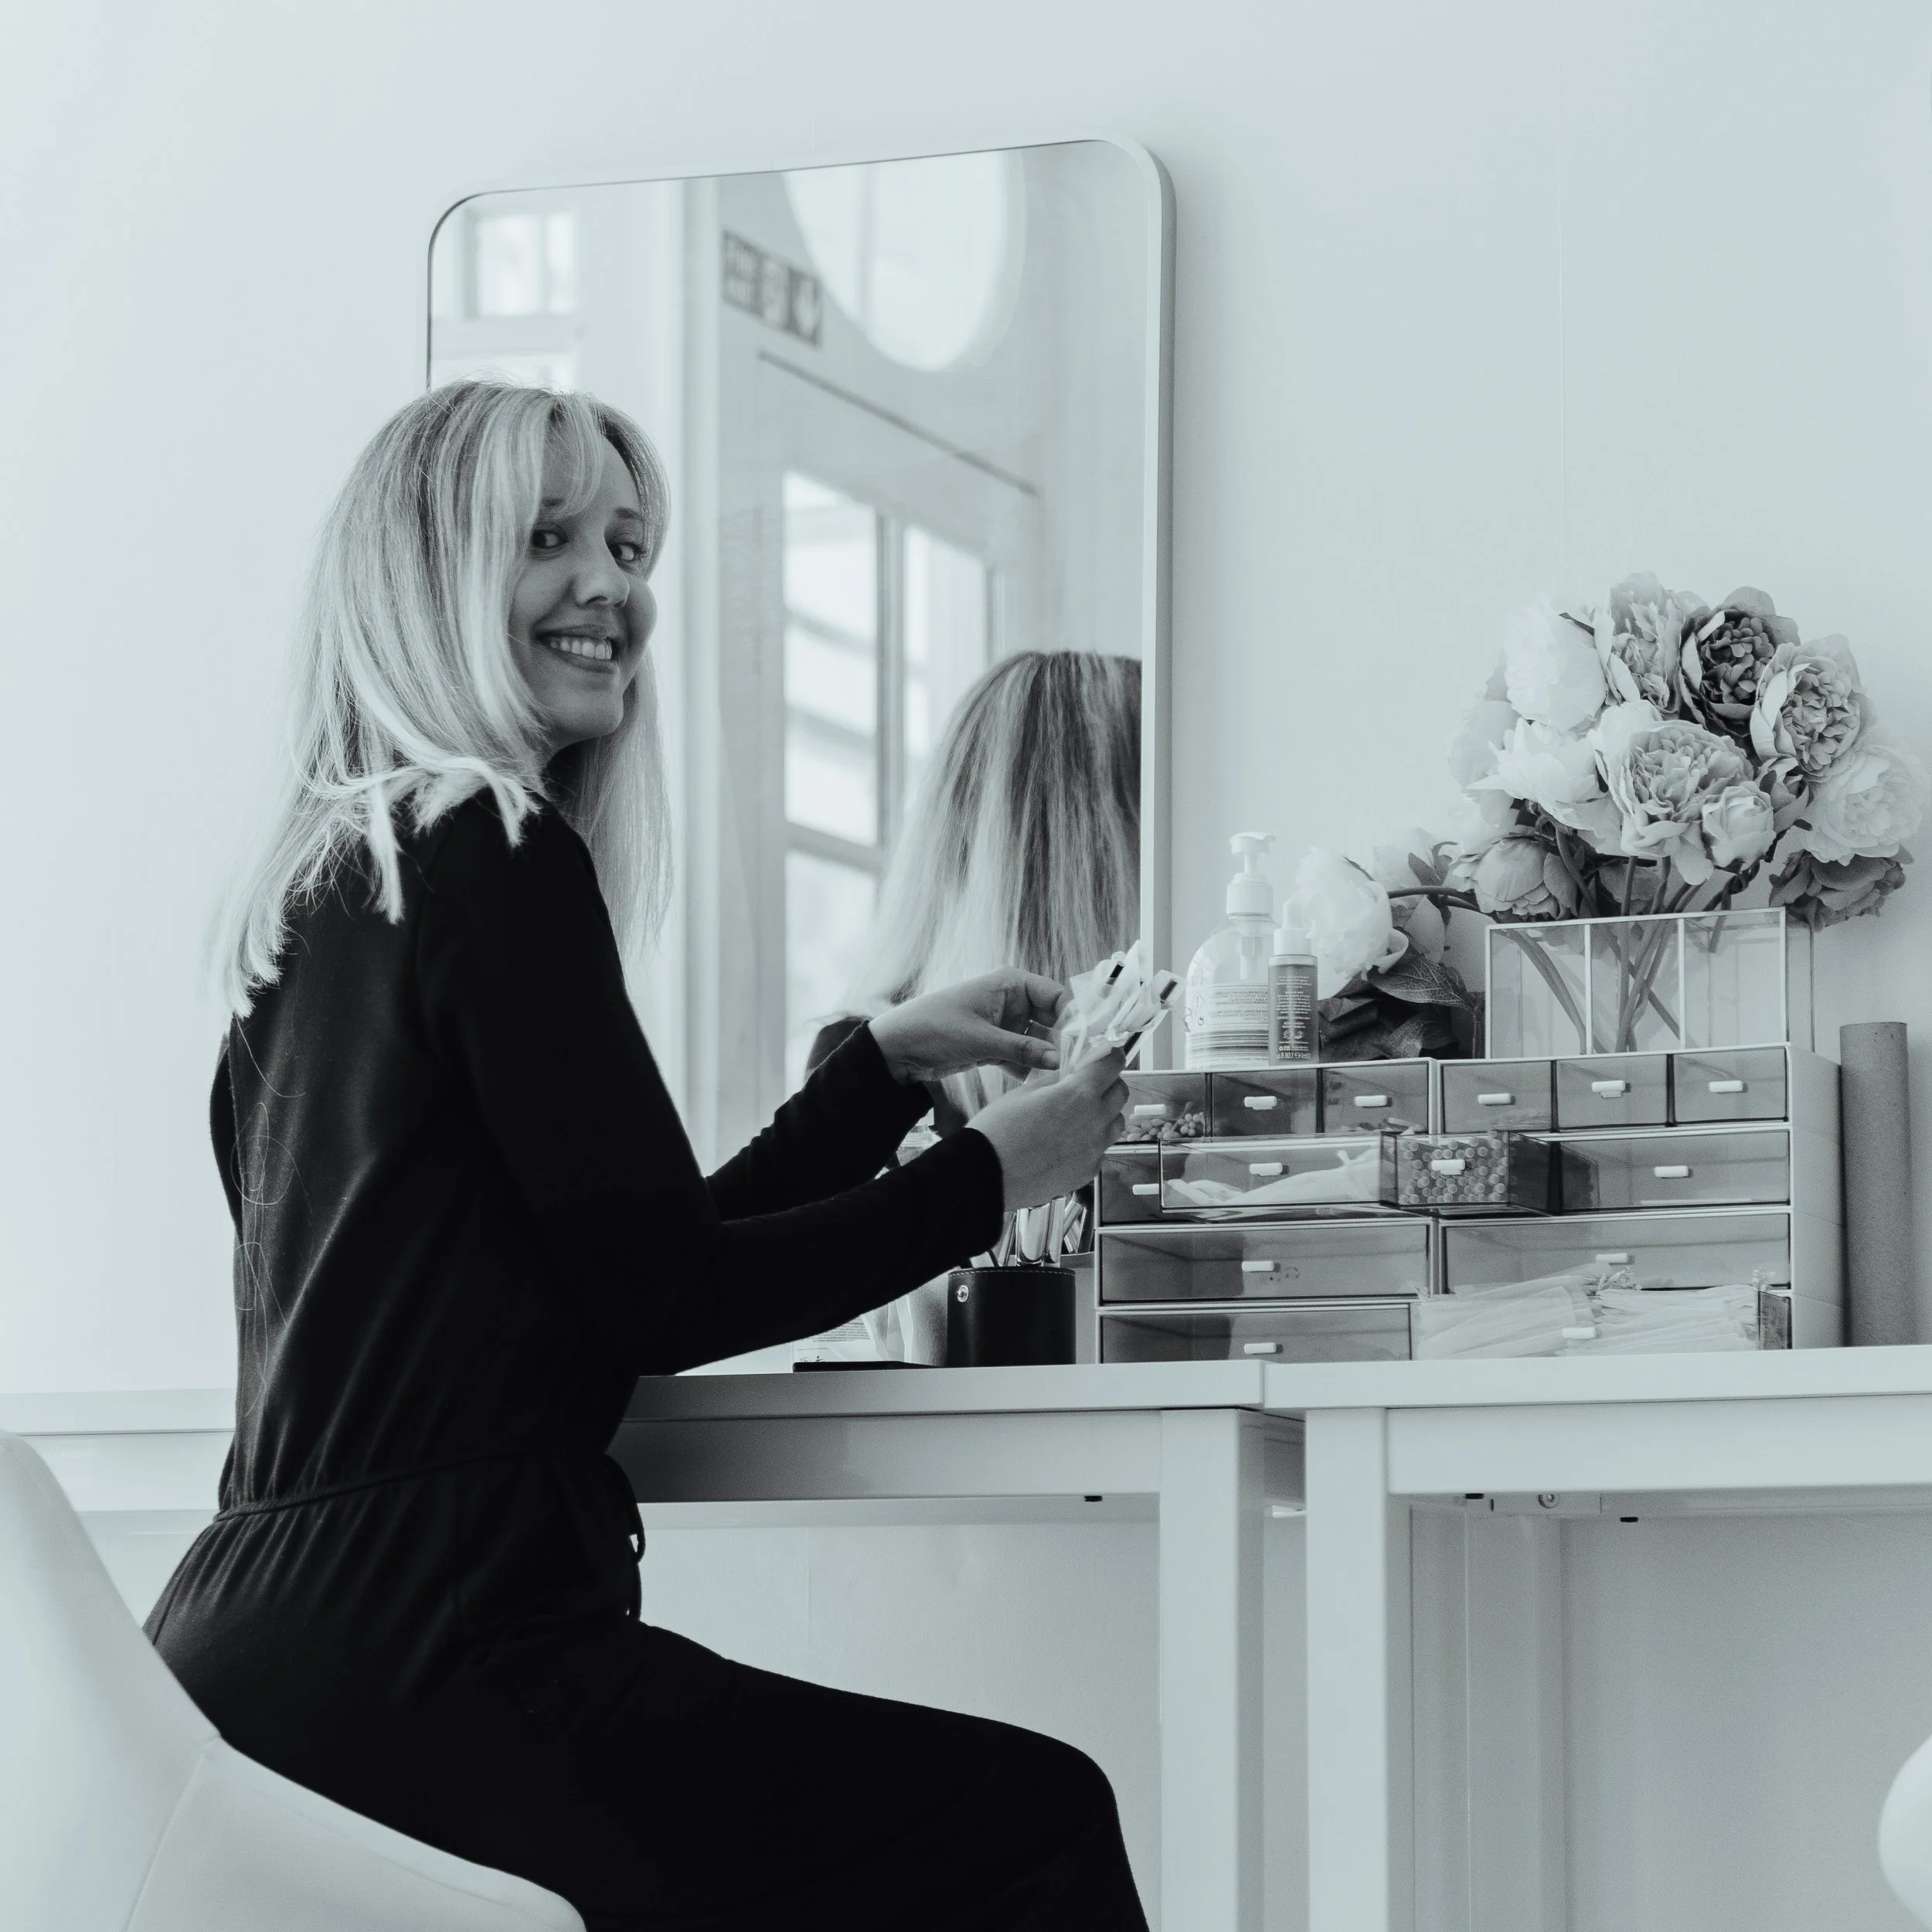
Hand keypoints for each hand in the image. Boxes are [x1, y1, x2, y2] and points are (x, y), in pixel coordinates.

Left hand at [868, 971, 1069, 1083]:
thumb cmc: (931, 1027)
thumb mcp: (981, 1039)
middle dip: (1064, 1042)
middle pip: (1052, 1020)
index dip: (1074, 1017)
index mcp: (1009, 984)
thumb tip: (1058, 1059)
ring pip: (1039, 1041)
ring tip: (1063, 1079)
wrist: (895, 1049)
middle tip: (1078, 1065)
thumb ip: (1022, 1049)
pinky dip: (1030, 1069)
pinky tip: (1040, 1087)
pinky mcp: (995, 1046)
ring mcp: (1004, 1024)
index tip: (1088, 1041)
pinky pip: (1023, 1056)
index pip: (1056, 996)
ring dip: (1048, 1059)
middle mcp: (1010, 1001)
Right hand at [969, 1049, 1128, 1210]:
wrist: (985, 1175)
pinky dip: (1092, 1141)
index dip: (1109, 1056)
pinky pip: (1101, 1149)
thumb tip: (1069, 1073)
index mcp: (1078, 1094)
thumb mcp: (1024, 1093)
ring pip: (1116, 1123)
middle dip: (1108, 1083)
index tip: (1105, 1056)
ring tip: (1077, 1116)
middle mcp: (1094, 1121)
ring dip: (1104, 1113)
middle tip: (1088, 1084)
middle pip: (1121, 1092)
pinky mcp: (1088, 1171)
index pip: (1113, 1063)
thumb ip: (1055, 1081)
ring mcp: (1094, 1149)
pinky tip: (1068, 1142)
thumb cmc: (997, 1133)